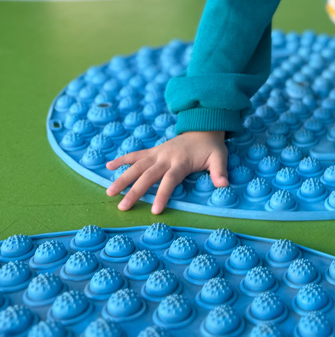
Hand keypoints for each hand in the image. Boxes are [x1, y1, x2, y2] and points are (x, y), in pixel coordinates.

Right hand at [105, 130, 227, 213]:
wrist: (203, 126)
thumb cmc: (211, 147)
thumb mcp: (219, 157)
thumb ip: (219, 171)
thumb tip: (224, 185)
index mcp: (181, 162)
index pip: (169, 180)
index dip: (162, 195)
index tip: (155, 210)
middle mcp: (165, 157)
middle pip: (148, 175)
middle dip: (135, 191)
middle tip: (122, 207)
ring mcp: (157, 153)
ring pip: (137, 166)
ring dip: (122, 178)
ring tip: (109, 192)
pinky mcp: (153, 151)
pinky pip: (135, 154)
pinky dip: (122, 159)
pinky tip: (108, 167)